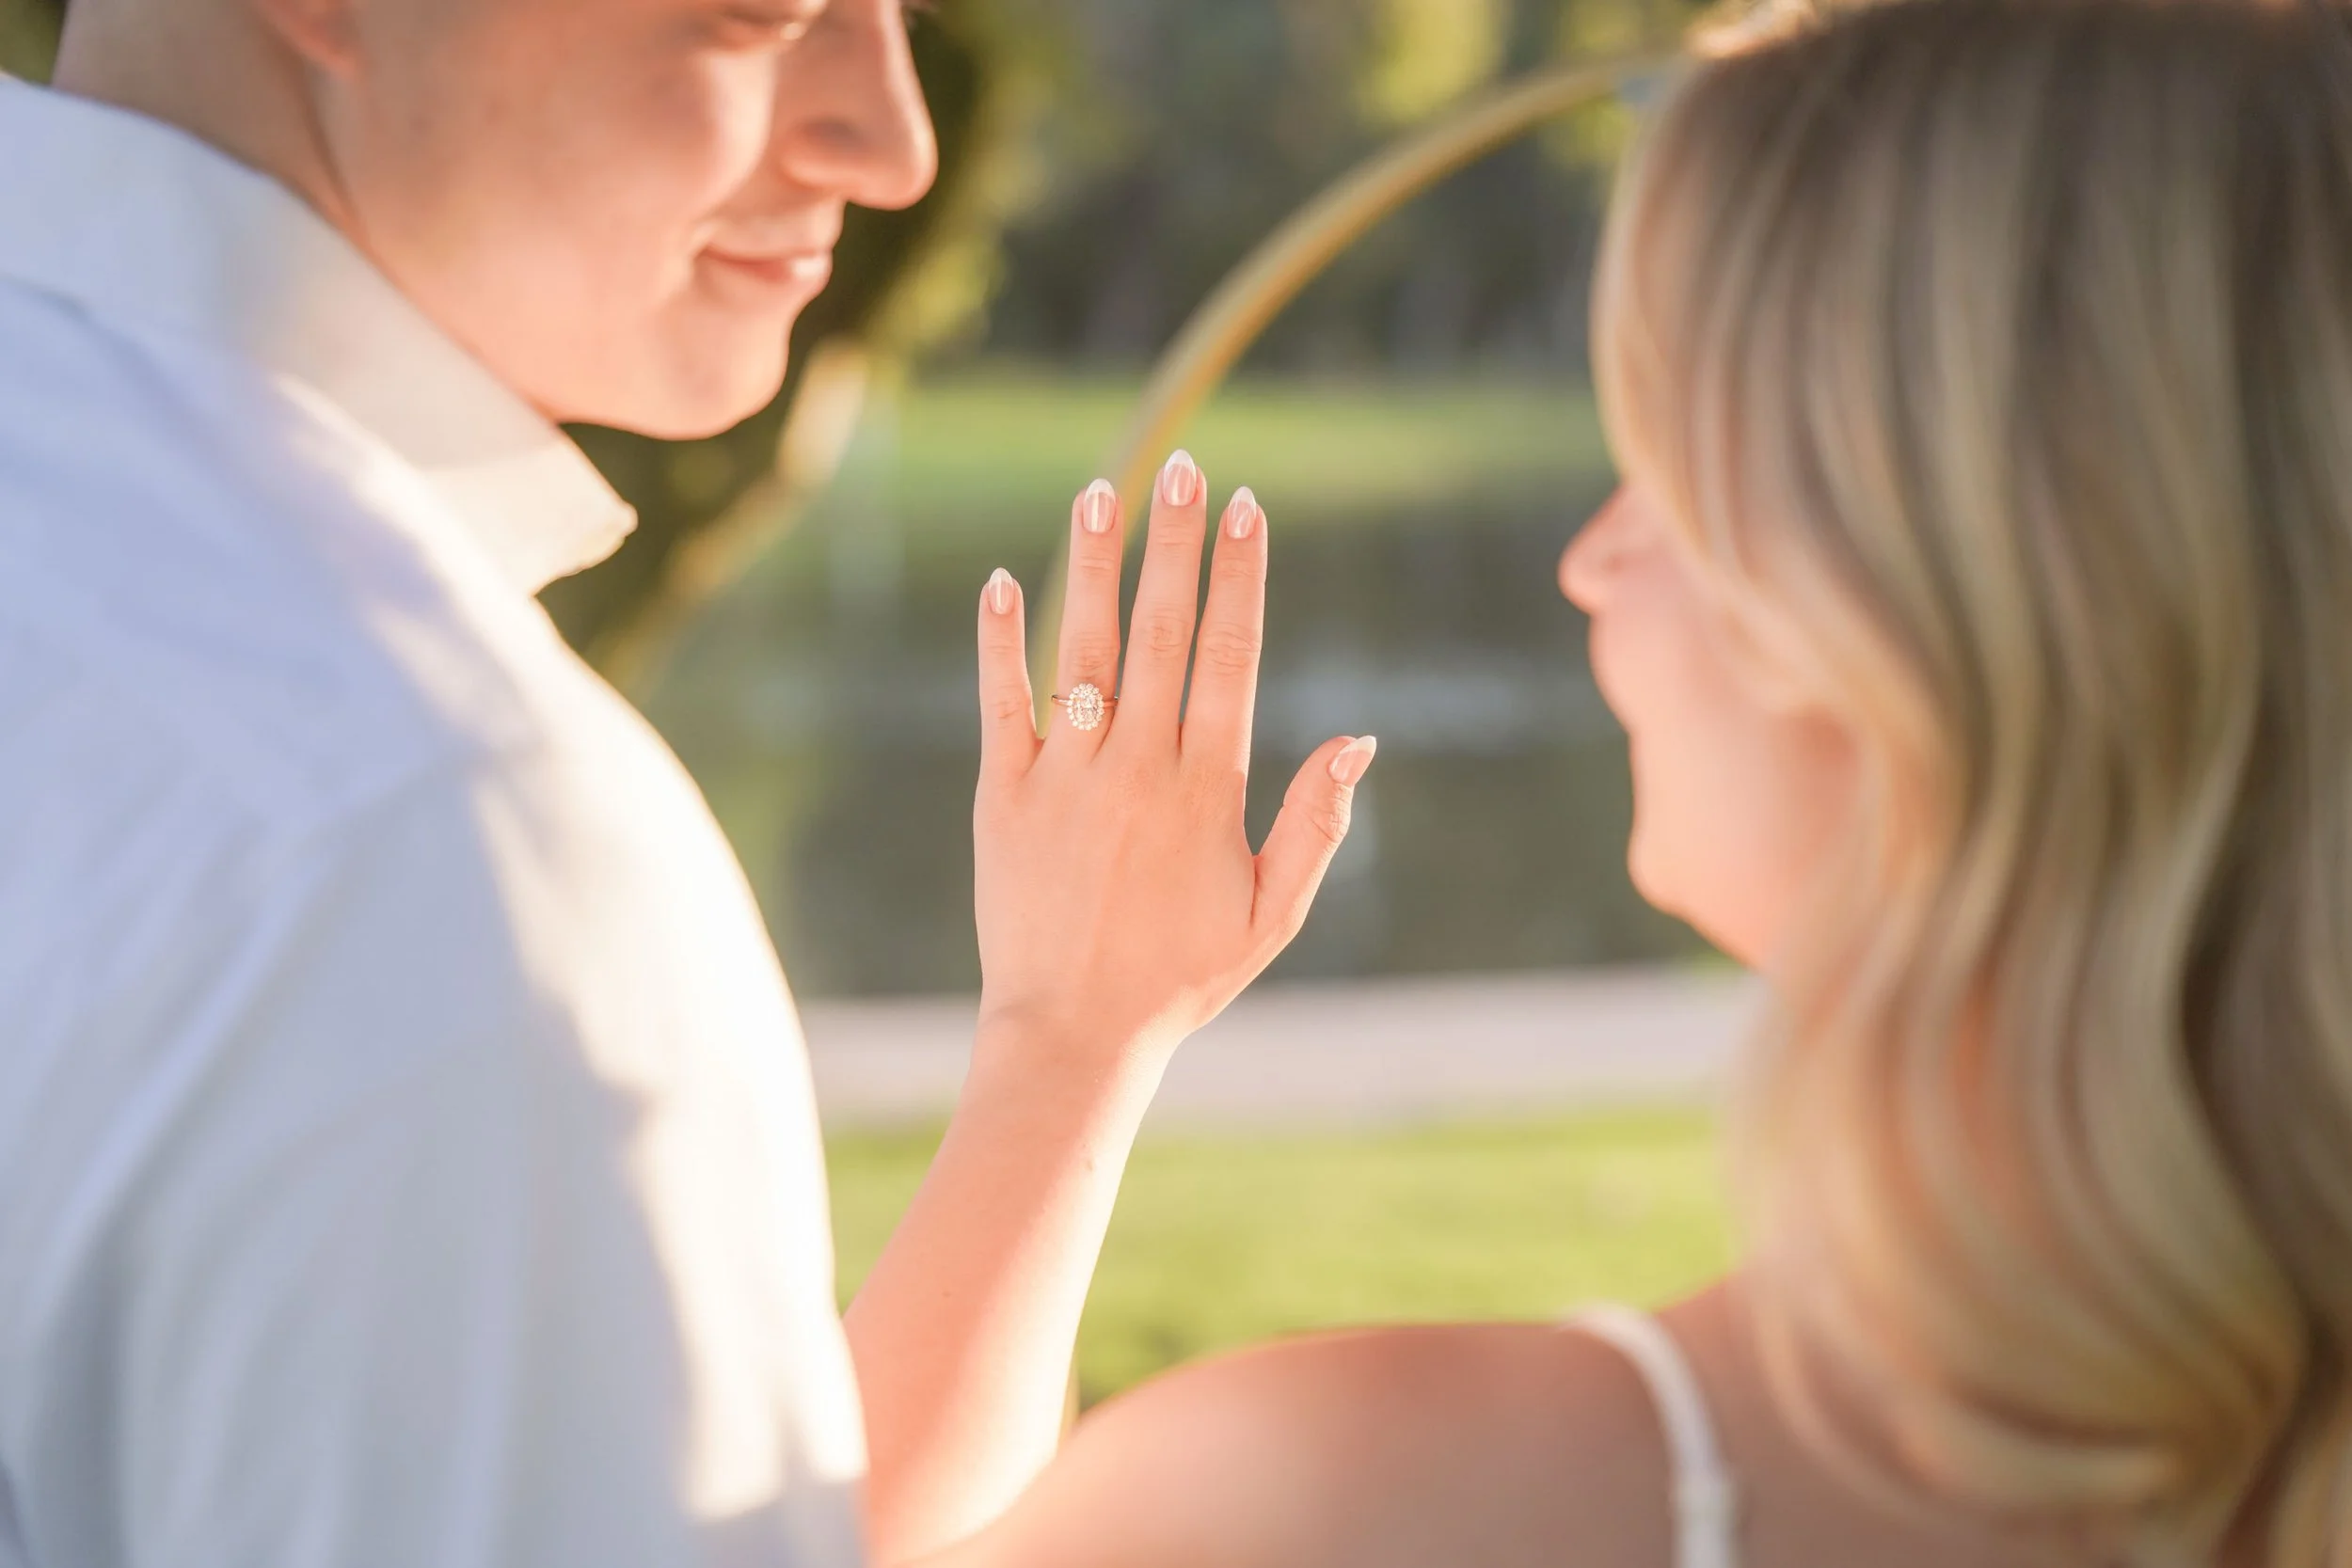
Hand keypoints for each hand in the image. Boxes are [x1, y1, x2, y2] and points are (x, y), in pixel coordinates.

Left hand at [972, 450, 1376, 1064]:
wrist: (1072, 1036)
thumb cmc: (1181, 978)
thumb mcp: (1272, 913)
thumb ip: (1314, 823)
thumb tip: (1359, 741)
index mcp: (1207, 787)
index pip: (1229, 654)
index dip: (1240, 575)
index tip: (1246, 508)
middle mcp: (1137, 766)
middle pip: (1160, 629)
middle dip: (1175, 542)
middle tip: (1184, 465)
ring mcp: (1066, 777)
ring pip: (1081, 648)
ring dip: (1093, 565)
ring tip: (1102, 490)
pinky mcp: (1005, 797)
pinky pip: (1002, 702)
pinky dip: (1000, 641)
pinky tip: (1001, 580)